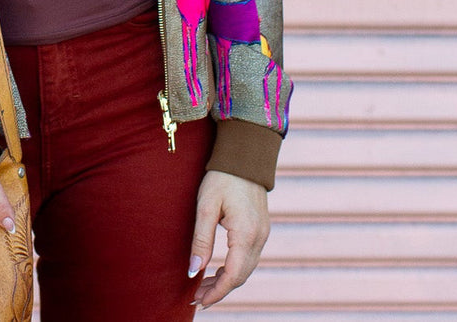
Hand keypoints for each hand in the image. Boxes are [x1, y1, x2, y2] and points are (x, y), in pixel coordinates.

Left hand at [189, 169, 269, 308]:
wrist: (245, 156)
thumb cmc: (222, 178)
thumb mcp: (206, 206)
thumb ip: (201, 240)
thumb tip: (194, 270)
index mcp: (246, 235)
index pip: (233, 276)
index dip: (217, 292)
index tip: (199, 301)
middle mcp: (259, 238)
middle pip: (241, 276)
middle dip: (219, 289)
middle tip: (197, 296)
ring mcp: (263, 234)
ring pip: (246, 269)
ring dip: (226, 280)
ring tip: (204, 285)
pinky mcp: (261, 229)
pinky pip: (249, 257)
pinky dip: (234, 268)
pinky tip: (219, 269)